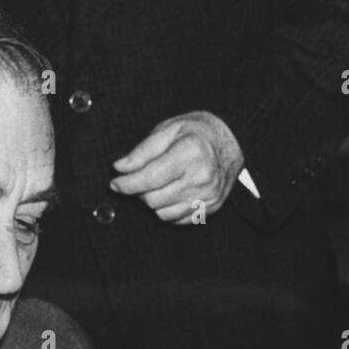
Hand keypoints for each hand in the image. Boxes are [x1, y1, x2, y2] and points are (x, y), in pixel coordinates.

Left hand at [110, 111, 244, 223]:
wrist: (233, 141)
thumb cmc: (199, 132)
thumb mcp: (169, 129)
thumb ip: (143, 151)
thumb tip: (120, 168)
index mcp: (190, 153)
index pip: (150, 178)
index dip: (127, 184)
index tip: (115, 183)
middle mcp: (202, 178)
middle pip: (153, 199)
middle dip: (140, 191)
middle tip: (141, 178)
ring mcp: (208, 196)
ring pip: (163, 213)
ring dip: (154, 201)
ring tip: (160, 183)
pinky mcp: (211, 208)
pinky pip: (177, 219)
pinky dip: (168, 208)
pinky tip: (173, 191)